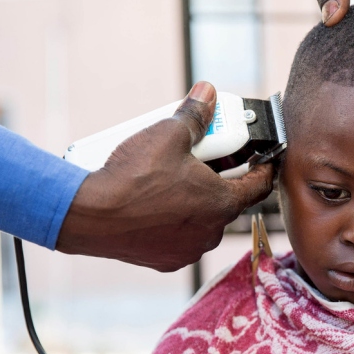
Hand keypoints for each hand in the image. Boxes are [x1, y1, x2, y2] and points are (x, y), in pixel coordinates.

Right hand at [55, 82, 273, 270]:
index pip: (259, 184)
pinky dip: (172, 221)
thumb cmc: (133, 178)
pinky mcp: (165, 260)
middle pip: (226, 200)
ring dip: (194, 201)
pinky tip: (155, 203)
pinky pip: (178, 236)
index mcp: (223, 204)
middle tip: (203, 157)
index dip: (262, 165)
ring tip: (173, 179)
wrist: (90, 215)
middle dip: (218, 178)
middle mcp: (212, 233)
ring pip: (201, 220)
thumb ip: (194, 114)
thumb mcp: (168, 135)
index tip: (259, 156)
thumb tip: (207, 93)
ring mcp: (189, 250)